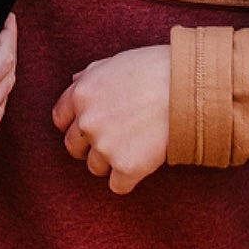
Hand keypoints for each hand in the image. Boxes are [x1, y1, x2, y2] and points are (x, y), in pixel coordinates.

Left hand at [52, 44, 169, 194]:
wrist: (187, 87)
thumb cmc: (155, 70)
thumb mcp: (116, 63)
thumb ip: (91, 75)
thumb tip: (75, 82)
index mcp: (81, 94)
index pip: (61, 119)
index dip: (75, 124)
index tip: (91, 127)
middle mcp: (87, 121)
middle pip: (74, 147)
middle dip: (90, 145)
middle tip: (114, 138)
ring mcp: (105, 146)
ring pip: (96, 167)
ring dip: (111, 161)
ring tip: (135, 145)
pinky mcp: (126, 167)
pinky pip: (117, 186)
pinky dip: (129, 178)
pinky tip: (143, 162)